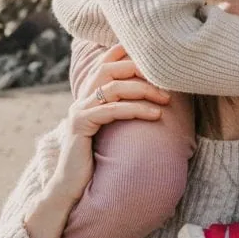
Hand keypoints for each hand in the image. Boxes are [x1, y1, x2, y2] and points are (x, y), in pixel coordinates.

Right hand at [48, 44, 169, 207]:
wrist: (72, 186)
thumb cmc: (98, 160)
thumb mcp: (113, 130)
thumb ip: (123, 111)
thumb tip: (155, 98)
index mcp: (89, 96)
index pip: (104, 62)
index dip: (123, 52)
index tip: (151, 54)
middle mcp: (82, 98)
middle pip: (109, 69)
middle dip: (139, 70)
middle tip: (165, 81)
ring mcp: (79, 110)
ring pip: (113, 88)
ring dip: (143, 91)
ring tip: (166, 100)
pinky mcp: (81, 125)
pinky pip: (111, 110)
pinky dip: (136, 110)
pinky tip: (155, 115)